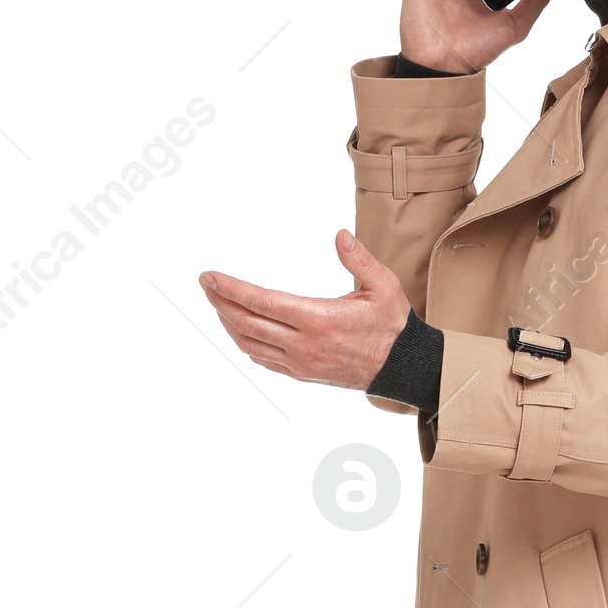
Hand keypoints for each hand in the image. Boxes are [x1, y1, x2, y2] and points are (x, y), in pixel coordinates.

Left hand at [198, 232, 410, 388]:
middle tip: (206, 284)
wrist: (401, 368)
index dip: (230, 288)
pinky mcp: (301, 373)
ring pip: (249, 343)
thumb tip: (339, 234)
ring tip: (216, 303)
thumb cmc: (391, 325)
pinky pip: (262, 358)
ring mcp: (299, 362)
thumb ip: (359, 259)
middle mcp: (303, 344)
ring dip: (228, 322)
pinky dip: (244, 341)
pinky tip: (238, 327)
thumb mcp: (384, 286)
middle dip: (220, 302)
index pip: (262, 302)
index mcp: (318, 319)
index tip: (210, 276)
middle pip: (246, 322)